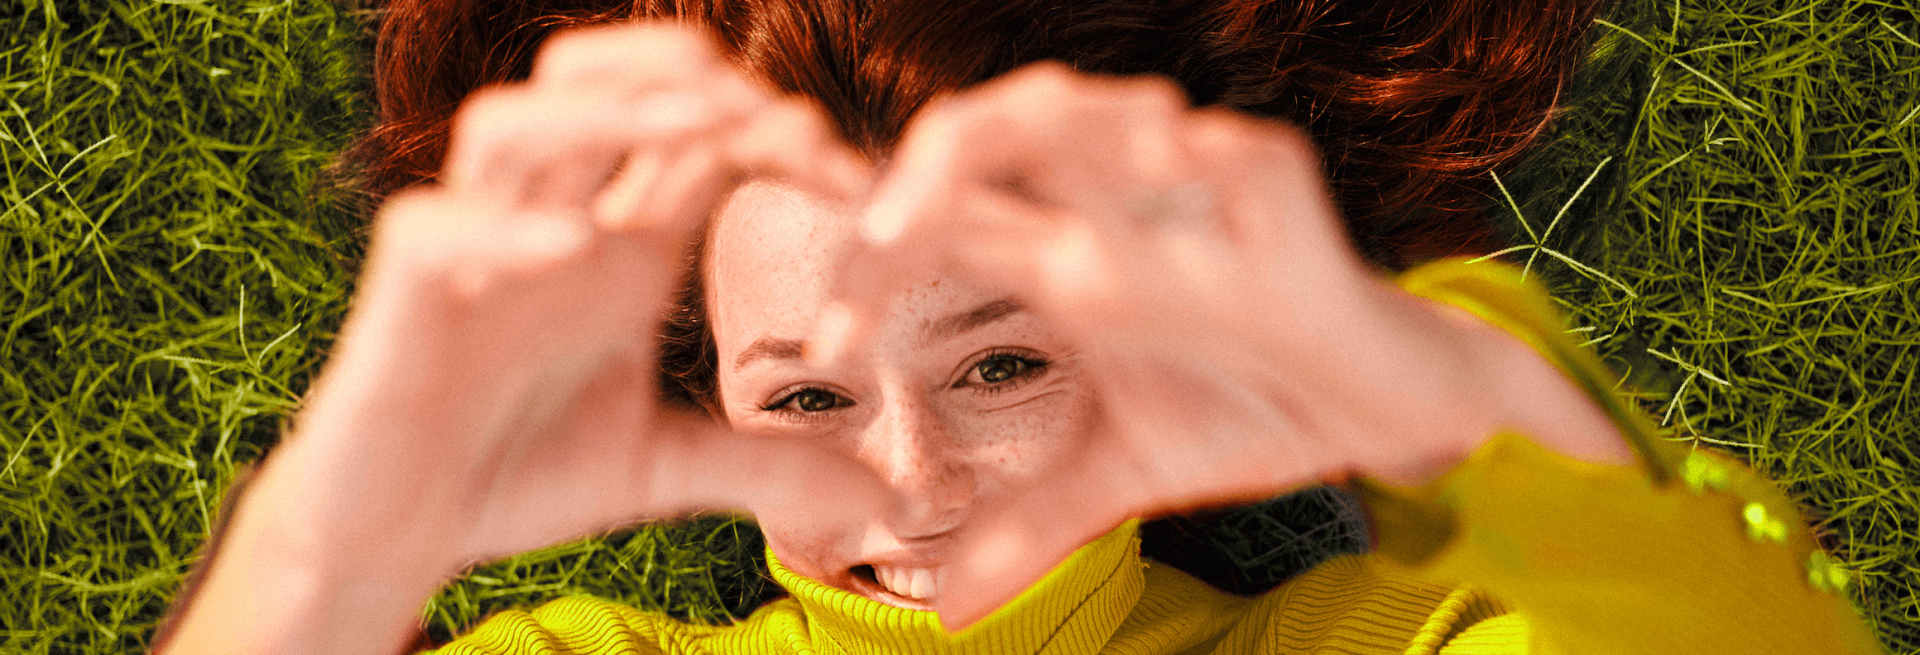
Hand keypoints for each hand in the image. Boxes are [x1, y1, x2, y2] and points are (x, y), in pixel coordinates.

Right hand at [294, 22, 879, 570]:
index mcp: (616, 244)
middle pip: (593, 83)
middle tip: (765, 108)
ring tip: (689, 124)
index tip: (854, 177)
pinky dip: (498, 227)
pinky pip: (435, 231)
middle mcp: (547, 223)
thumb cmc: (516, 470)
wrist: (402, 531)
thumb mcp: (662, 464)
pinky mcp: (403, 298)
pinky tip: (570, 242)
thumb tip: (884, 504)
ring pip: (509, 125)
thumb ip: (766, 467)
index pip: (693, 142)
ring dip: (598, 113)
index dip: (771, 132)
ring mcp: (472, 251)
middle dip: (676, 74)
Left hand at [819, 62, 1634, 629]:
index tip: (828, 351)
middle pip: (983, 135)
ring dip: (1023, 140)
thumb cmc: (1242, 409)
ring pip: (1091, 110)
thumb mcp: (1116, 476)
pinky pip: (1224, 153)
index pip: (938, 221)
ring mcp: (1190, 184)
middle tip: (867, 249)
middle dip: (910, 182)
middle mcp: (1108, 201)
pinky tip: (1147, 182)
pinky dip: (1182, 162)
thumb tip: (942, 615)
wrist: (1379, 408)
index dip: (865, 264)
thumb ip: (1026, 529)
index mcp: (1060, 250)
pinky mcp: (1279, 186)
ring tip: (958, 204)